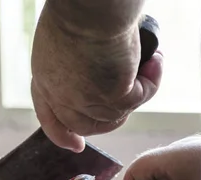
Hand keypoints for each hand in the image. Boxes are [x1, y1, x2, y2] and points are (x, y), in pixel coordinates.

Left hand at [31, 5, 162, 151]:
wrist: (91, 6)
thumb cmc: (79, 10)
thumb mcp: (65, 42)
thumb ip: (73, 65)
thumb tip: (96, 76)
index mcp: (45, 79)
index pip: (50, 117)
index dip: (62, 134)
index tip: (76, 145)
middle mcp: (62, 97)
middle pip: (86, 124)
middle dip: (110, 118)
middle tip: (130, 101)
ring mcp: (87, 102)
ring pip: (118, 113)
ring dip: (137, 91)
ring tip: (148, 62)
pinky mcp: (114, 98)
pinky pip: (140, 97)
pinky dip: (152, 79)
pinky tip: (155, 60)